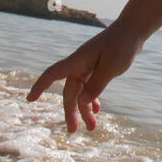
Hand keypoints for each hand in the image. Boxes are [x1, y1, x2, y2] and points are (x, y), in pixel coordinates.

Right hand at [26, 26, 142, 133]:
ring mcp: (88, 67)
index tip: (29, 99)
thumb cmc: (122, 45)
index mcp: (78, 61)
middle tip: (73, 131)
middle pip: (70, 92)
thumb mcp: (112, 66)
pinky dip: (92, 99)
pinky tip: (96, 110)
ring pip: (81, 93)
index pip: (53, 74)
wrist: (133, 30)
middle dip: (71, 112)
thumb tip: (83, 102)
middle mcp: (80, 65)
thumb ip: (97, 84)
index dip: (40, 86)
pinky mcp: (96, 68)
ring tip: (92, 128)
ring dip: (85, 109)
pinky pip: (90, 88)